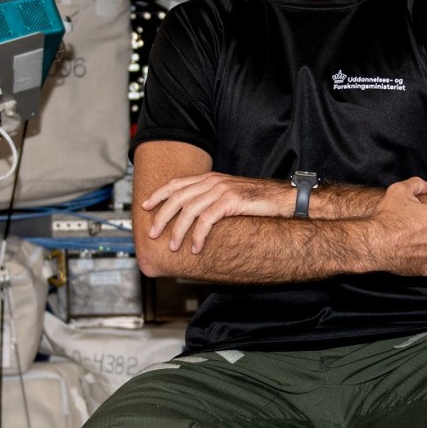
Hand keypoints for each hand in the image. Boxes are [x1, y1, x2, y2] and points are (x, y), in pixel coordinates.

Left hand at [144, 171, 294, 252]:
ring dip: (178, 230)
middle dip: (161, 216)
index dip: (159, 194)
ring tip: (173, 246)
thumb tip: (193, 215)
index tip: (145, 206)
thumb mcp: (229, 196)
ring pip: (189, 210)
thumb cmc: (257, 201)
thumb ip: (210, 199)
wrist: (282, 199)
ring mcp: (221, 190)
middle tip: (152, 233)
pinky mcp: (230, 202)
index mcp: (210, 178)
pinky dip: (198, 236)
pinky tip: (195, 248)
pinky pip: (206, 220)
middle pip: (178, 197)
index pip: (177, 183)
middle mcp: (212, 181)